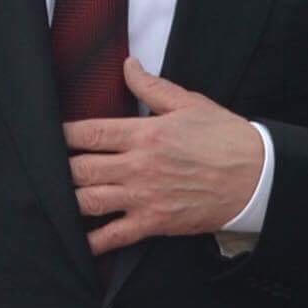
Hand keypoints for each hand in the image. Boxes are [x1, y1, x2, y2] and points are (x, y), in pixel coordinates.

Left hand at [64, 58, 264, 252]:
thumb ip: (152, 87)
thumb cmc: (225, 138)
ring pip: (89, 202)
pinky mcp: (154, 223)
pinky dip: (92, 242)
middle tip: (51, 168)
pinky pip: (114, 237)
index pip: (89, 133)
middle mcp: (138, 166)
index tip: (51, 135)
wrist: (256, 177)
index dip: (63, 135)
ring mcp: (144, 198)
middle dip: (60, 169)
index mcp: (145, 134)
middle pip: (80, 169)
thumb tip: (127, 65)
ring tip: (58, 198)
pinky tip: (79, 240)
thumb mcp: (189, 104)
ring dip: (69, 200)